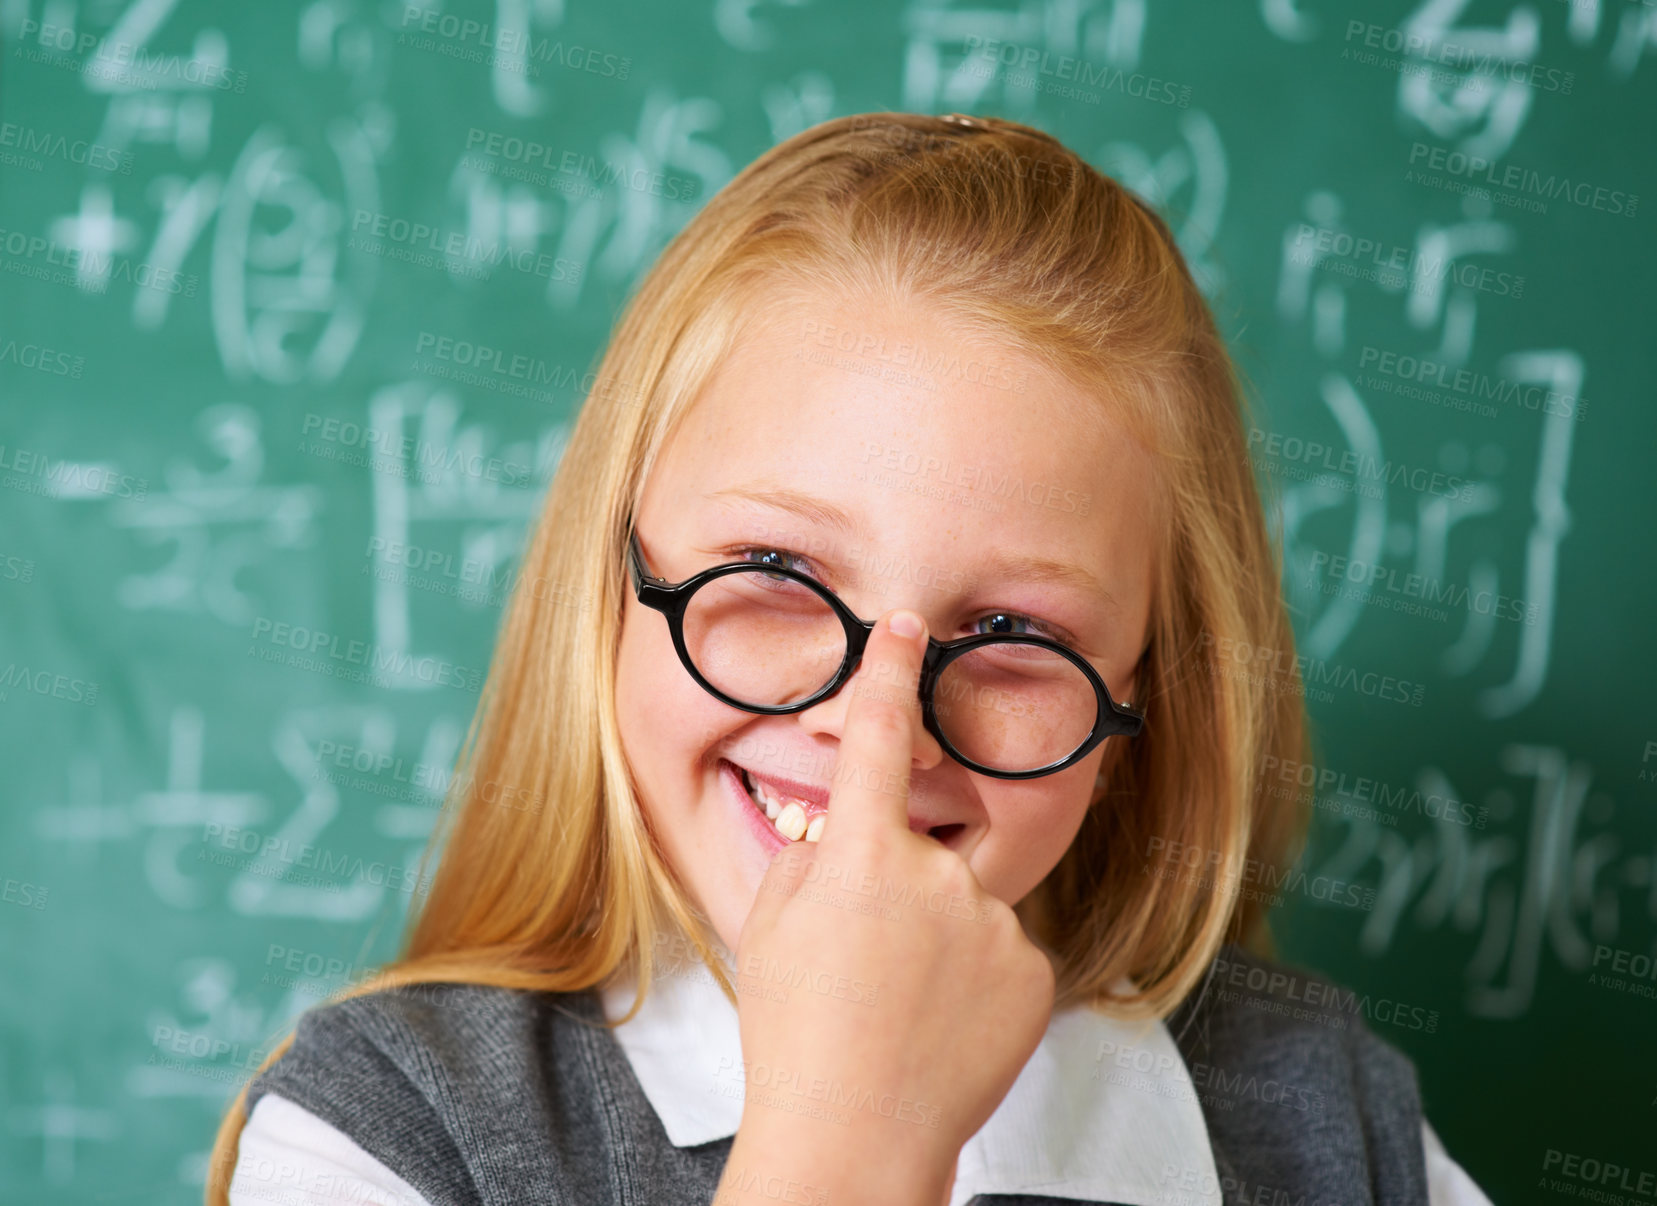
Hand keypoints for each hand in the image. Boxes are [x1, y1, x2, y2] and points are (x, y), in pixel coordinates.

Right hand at [715, 610, 1056, 1205]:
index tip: (907, 627)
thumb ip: (815, 858)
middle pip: (926, 845)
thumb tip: (848, 837)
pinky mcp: (1032, 971)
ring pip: (967, 903)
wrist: (853, 1137)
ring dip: (939, 937)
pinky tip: (943, 1025)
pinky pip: (1002, 949)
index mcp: (862, 856)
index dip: (891, 673)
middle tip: (868, 960)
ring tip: (901, 1006)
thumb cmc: (796, 1035)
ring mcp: (994, 924)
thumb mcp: (774, 926)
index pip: (879, 738)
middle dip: (901, 883)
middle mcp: (937, 876)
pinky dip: (976, 977)